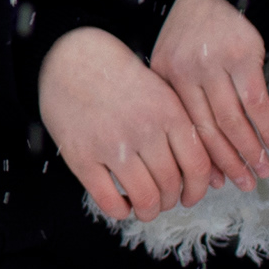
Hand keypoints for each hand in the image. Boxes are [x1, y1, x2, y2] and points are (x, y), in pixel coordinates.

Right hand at [36, 28, 217, 221]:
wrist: (71, 57)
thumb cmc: (116, 75)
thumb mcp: (159, 90)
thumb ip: (178, 125)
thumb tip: (197, 172)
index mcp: (168, 112)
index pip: (197, 166)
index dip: (197, 190)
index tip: (190, 198)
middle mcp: (144, 129)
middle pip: (171, 185)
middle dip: (170, 201)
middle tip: (163, 201)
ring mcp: (111, 144)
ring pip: (145, 198)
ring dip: (148, 210)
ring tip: (144, 208)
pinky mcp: (82, 156)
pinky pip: (109, 200)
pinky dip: (120, 211)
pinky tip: (120, 204)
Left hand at [149, 0, 268, 197]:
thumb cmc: (187, 30)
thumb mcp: (168, 61)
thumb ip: (180, 100)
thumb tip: (199, 151)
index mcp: (165, 78)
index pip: (186, 130)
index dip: (204, 159)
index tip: (217, 182)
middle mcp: (187, 73)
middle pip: (210, 130)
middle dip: (230, 163)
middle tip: (246, 185)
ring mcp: (216, 64)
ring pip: (234, 120)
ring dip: (252, 150)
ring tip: (263, 169)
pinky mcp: (243, 55)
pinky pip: (256, 100)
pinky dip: (266, 125)